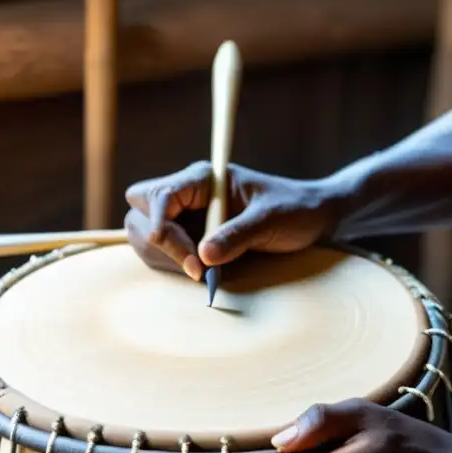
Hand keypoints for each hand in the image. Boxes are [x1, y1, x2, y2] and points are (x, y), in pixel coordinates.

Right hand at [123, 161, 342, 278]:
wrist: (312, 217)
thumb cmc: (295, 209)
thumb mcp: (271, 220)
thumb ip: (238, 235)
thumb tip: (203, 257)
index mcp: (204, 178)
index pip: (159, 196)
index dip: (163, 228)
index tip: (192, 259)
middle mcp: (187, 194)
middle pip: (138, 212)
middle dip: (158, 243)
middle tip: (195, 268)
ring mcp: (185, 215)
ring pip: (144, 234)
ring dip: (164, 258)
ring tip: (202, 273)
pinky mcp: (190, 236)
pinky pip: (162, 251)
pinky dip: (172, 266)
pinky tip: (202, 274)